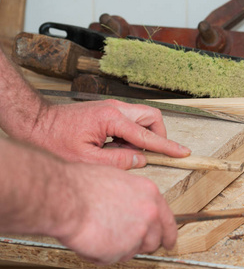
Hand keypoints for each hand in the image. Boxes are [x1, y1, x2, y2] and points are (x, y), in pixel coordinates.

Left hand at [26, 99, 190, 168]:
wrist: (35, 123)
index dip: (167, 147)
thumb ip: (119, 160)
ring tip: (126, 153)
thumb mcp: (87, 160)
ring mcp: (111, 108)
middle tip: (151, 154)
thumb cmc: (54, 140)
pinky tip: (116, 148)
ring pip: (142, 119)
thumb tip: (141, 159)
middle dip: (158, 136)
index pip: (148, 135)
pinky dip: (131, 135)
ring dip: (143, 136)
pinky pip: (130, 121)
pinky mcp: (107, 111)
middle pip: (152, 118)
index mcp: (112, 119)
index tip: (183, 152)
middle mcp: (115, 109)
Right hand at [57, 162, 177, 263]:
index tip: (168, 242)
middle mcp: (148, 214)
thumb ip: (132, 195)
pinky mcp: (119, 251)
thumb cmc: (83, 185)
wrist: (66, 198)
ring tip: (99, 232)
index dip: (168, 234)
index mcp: (150, 194)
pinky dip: (99, 254)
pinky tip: (89, 238)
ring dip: (118, 248)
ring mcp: (136, 234)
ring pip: (131, 251)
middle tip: (124, 240)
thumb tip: (132, 204)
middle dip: (140, 244)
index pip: (168, 220)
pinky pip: (111, 259)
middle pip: (153, 240)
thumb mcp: (118, 179)